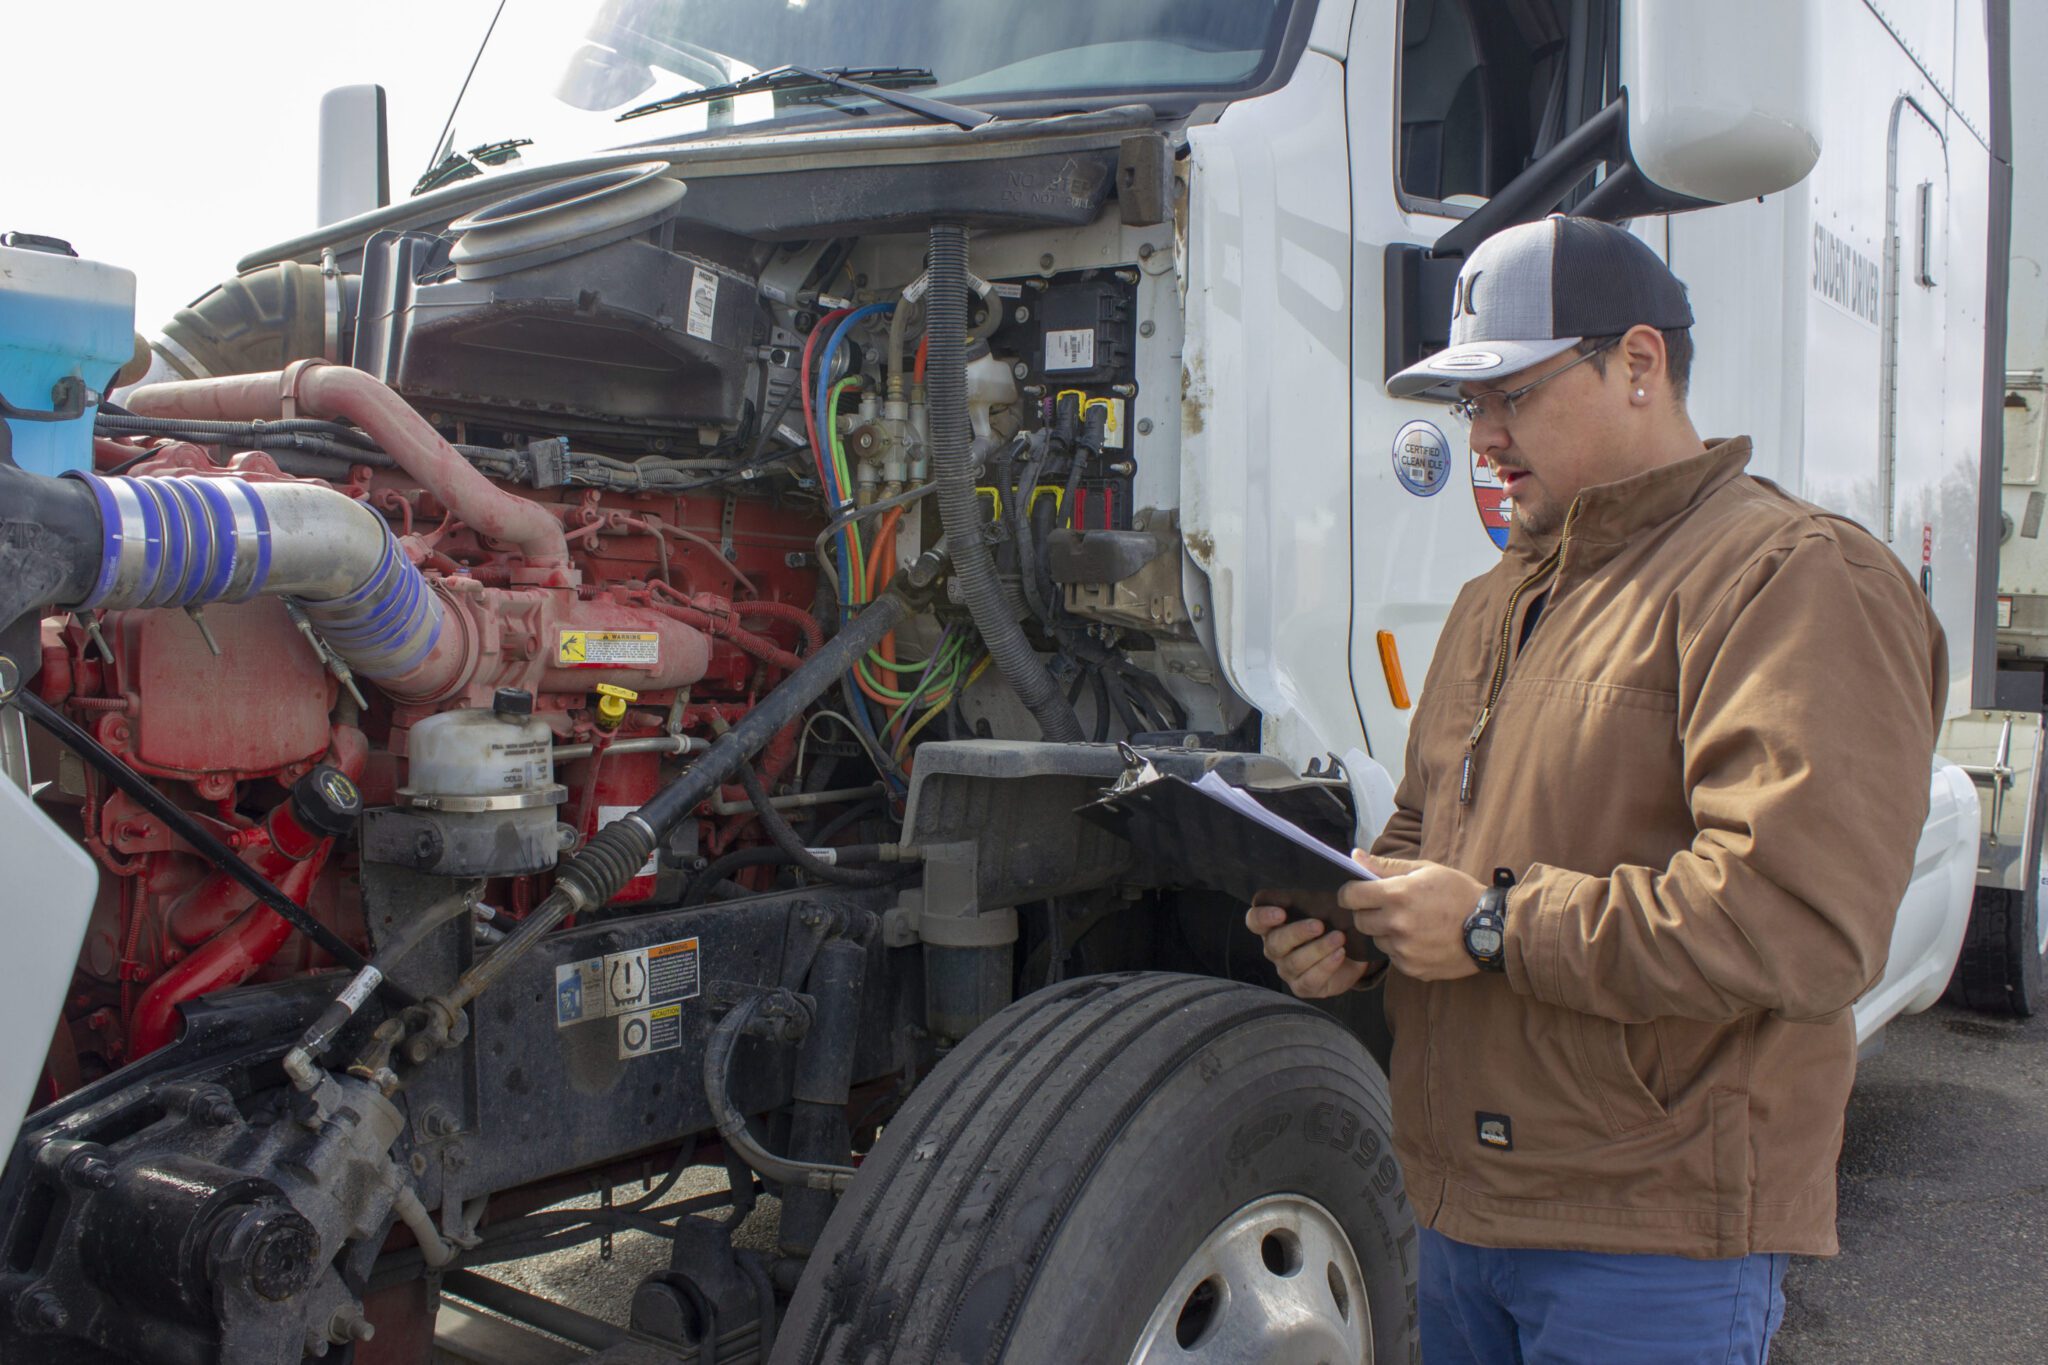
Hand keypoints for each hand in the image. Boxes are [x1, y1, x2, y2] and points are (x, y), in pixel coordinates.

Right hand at [1243, 901, 1374, 997]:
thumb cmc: (1333, 923)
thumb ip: (1326, 888)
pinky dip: (1325, 966)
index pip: (1254, 921)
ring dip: (1317, 949)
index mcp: (1273, 925)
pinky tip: (1340, 954)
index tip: (1281, 911)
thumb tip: (1350, 857)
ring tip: (1339, 939)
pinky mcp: (1303, 987)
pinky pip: (1309, 980)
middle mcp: (1275, 948)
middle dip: (1296, 933)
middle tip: (1319, 924)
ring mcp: (1287, 970)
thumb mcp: (1328, 905)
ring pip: (1294, 962)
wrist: (1352, 952)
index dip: (1262, 917)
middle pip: (1274, 943)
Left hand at [1340, 854, 1486, 980]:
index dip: (1349, 893)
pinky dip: (1401, 949)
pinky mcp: (1413, 968)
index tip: (1355, 893)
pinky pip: (1394, 957)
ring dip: (1386, 932)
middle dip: (1368, 912)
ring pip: (1377, 940)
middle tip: (1388, 907)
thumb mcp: (1425, 870)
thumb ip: (1385, 866)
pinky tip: (1421, 939)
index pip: (1351, 896)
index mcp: (1398, 895)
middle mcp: (1397, 924)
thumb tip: (1354, 856)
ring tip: (1411, 923)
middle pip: (1360, 920)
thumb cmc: (1458, 893)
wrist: (1491, 928)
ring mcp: (1404, 949)